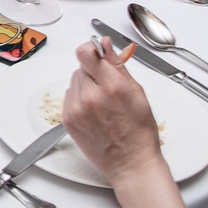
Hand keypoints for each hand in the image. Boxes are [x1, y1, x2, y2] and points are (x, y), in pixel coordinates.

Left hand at [61, 39, 172, 184]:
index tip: (98, 54)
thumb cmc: (139, 132)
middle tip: (108, 88)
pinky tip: (94, 111)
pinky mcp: (68, 120)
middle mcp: (91, 97)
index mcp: (112, 87)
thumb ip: (118, 65)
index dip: (92, 50)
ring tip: (102, 102)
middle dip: (94, 72)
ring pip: (75, 81)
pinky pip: (69, 97)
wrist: (130, 163)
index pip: (86, 53)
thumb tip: (106, 45)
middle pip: (82, 67)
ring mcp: (77, 109)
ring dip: (86, 86)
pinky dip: (79, 99)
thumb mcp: (137, 93)